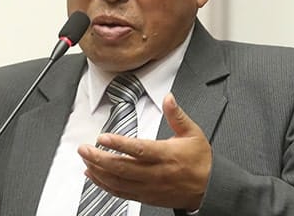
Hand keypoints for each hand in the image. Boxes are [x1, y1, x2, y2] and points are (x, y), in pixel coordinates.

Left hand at [77, 93, 211, 210]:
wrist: (209, 188)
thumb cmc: (201, 161)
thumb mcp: (193, 133)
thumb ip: (177, 115)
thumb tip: (168, 98)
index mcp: (166, 155)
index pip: (138, 150)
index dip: (119, 144)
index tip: (102, 137)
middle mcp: (156, 173)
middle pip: (122, 168)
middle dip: (99, 158)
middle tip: (84, 149)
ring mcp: (149, 187)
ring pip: (119, 182)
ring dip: (99, 172)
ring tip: (85, 160)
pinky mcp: (146, 196)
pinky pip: (122, 193)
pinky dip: (105, 185)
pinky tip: (94, 176)